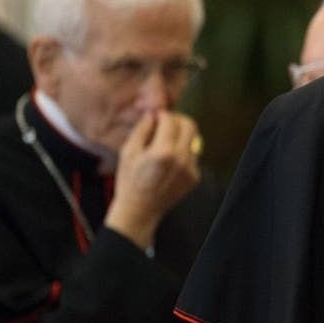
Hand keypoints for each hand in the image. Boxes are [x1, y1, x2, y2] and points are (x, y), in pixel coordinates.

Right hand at [104, 112, 201, 249]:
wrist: (140, 209)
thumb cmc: (130, 180)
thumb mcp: (128, 151)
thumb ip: (142, 129)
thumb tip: (153, 114)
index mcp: (163, 151)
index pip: (171, 120)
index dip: (162, 115)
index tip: (156, 116)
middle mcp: (182, 158)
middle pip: (190, 125)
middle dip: (178, 120)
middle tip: (166, 123)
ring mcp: (191, 169)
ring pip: (193, 140)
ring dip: (181, 136)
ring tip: (164, 145)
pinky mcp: (195, 177)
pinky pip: (193, 156)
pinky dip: (183, 152)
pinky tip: (169, 162)